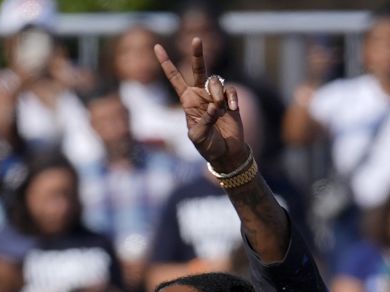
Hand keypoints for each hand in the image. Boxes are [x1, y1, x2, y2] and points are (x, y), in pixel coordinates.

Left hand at [155, 38, 248, 173]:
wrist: (227, 153)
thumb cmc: (208, 147)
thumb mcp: (198, 137)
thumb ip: (204, 121)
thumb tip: (214, 107)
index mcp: (187, 101)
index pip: (175, 78)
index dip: (166, 63)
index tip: (157, 47)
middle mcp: (200, 95)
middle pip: (198, 69)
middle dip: (197, 54)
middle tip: (196, 39)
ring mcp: (215, 96)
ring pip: (215, 82)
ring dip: (217, 95)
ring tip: (220, 111)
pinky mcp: (230, 100)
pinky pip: (230, 90)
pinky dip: (231, 99)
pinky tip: (232, 110)